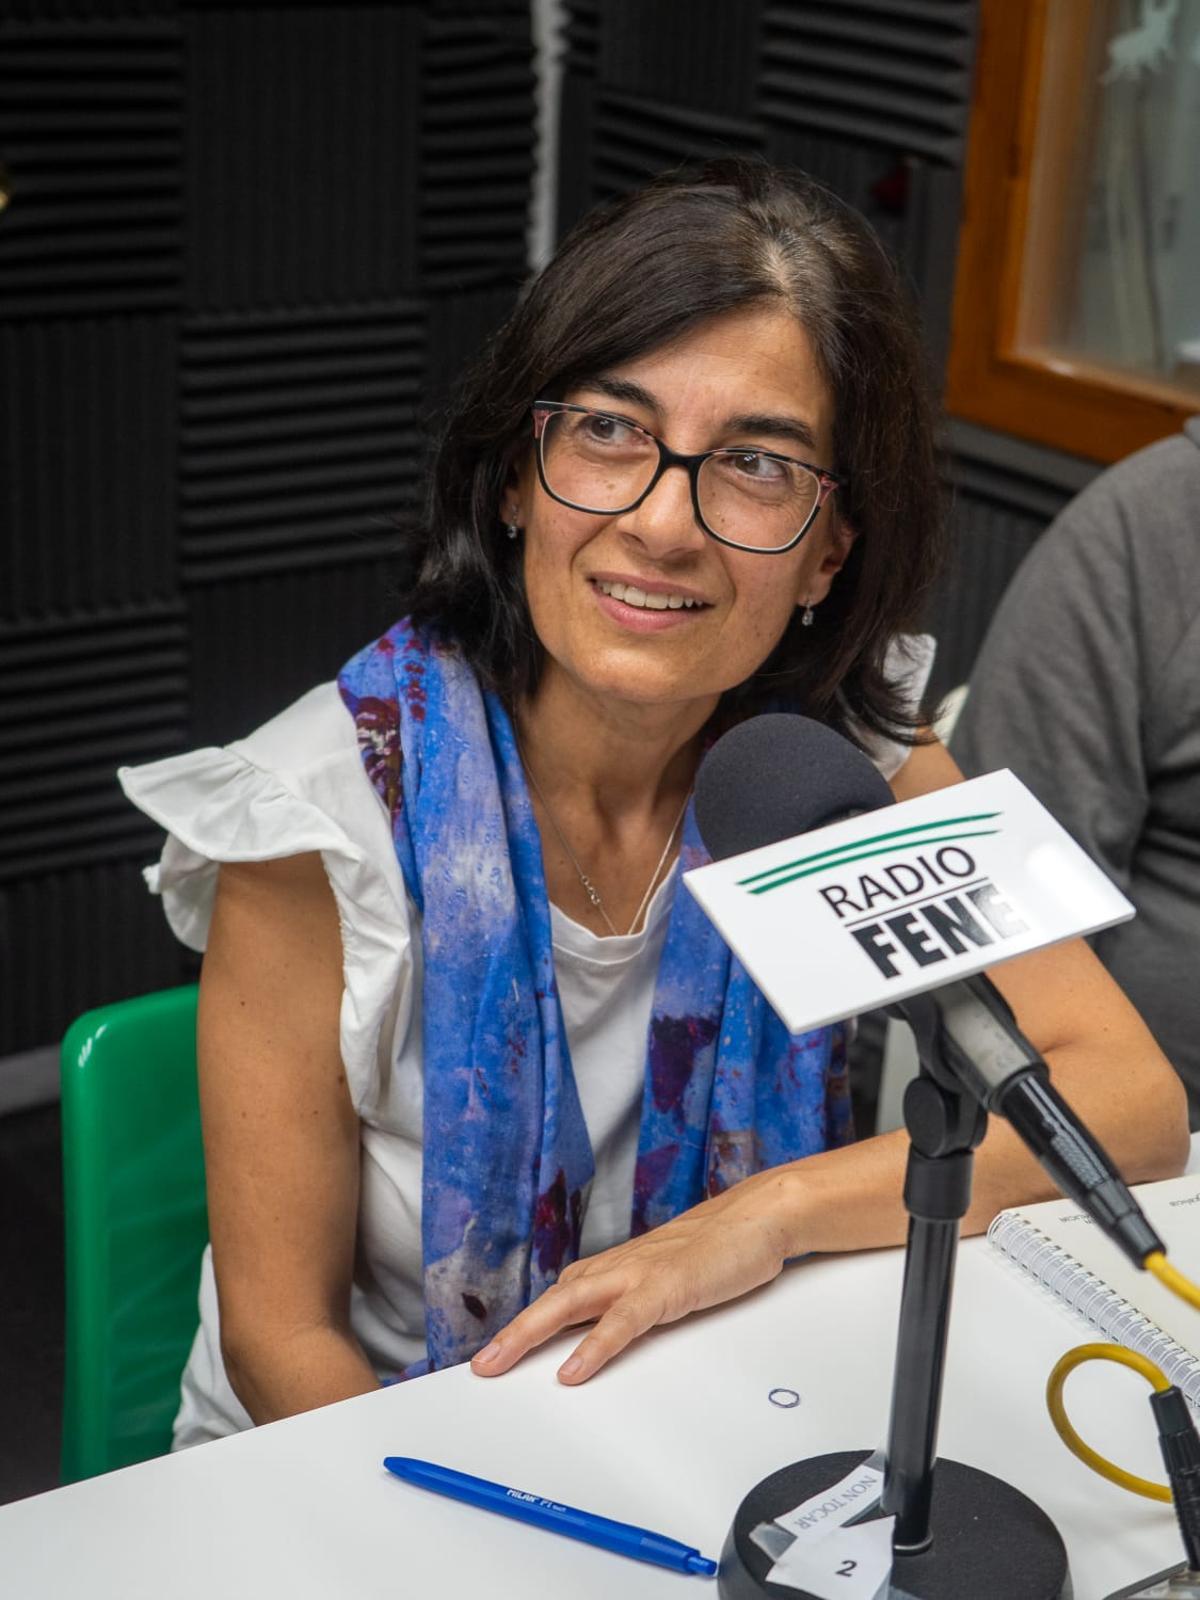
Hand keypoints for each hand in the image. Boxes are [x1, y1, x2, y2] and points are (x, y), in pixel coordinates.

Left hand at [470, 1165, 804, 1384]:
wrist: (759, 1215)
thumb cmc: (720, 1247)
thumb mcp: (670, 1278)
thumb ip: (639, 1301)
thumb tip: (613, 1332)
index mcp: (618, 1268)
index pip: (560, 1298)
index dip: (527, 1326)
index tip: (498, 1353)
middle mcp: (619, 1268)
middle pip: (552, 1302)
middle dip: (512, 1334)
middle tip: (479, 1366)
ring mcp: (639, 1275)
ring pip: (569, 1305)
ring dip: (529, 1335)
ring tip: (498, 1364)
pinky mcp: (666, 1288)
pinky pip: (622, 1322)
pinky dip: (594, 1347)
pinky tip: (573, 1371)